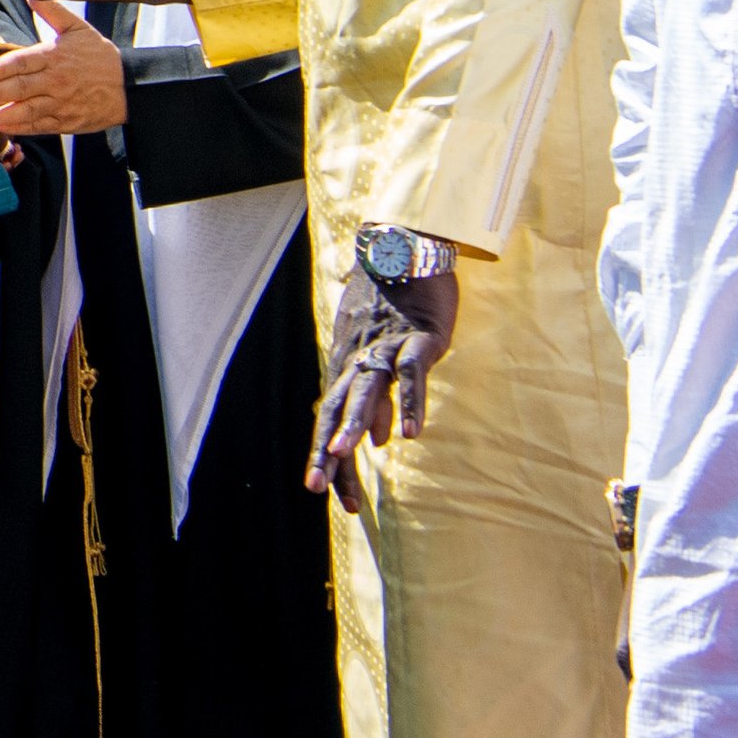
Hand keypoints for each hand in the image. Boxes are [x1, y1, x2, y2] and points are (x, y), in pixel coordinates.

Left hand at [0, 0, 125, 140]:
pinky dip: (22, 128)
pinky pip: (41, 126)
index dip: (1, 69)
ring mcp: (62, 103)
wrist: (129, 85)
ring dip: (5, 115)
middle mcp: (56, 80)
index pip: (23, 62)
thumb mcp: (78, 28)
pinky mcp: (67, 121)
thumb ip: (52, 11)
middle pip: (22, 87)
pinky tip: (5, 127)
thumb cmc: (99, 55)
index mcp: (55, 56)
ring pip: (30, 109)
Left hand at [306, 261, 458, 509]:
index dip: (325, 454)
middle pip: (338, 410)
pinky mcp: (419, 338)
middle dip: (328, 451)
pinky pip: (412, 375)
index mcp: (349, 366)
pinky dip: (409, 403)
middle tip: (318, 488)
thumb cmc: (395, 305)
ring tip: (343, 456)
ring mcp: (387, 347)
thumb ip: (380, 401)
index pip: (331, 418)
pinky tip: (409, 434)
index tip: (321, 491)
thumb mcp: (384, 358)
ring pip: (366, 391)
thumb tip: (380, 443)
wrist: (406, 247)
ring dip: (354, 424)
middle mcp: (360, 359)